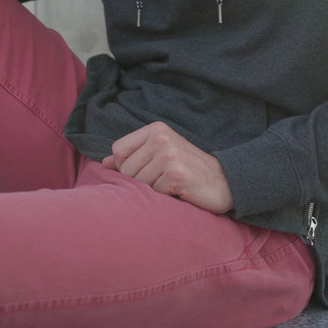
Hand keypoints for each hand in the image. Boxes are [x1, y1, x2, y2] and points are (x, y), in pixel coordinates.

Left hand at [102, 122, 233, 213]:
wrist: (223, 182)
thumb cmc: (188, 169)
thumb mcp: (159, 155)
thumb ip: (132, 156)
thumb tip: (104, 163)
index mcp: (155, 129)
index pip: (119, 150)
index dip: (126, 166)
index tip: (147, 171)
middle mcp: (161, 138)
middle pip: (126, 169)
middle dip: (140, 181)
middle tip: (162, 181)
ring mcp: (168, 154)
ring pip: (137, 182)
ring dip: (152, 191)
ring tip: (170, 185)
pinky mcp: (175, 174)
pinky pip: (152, 193)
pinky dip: (163, 198)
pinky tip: (178, 191)